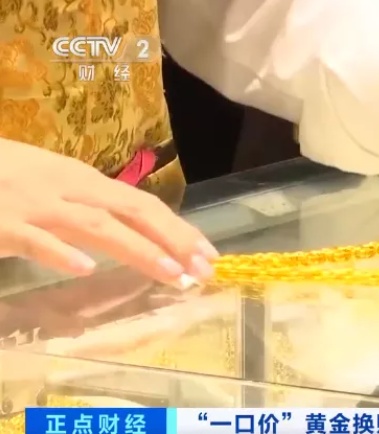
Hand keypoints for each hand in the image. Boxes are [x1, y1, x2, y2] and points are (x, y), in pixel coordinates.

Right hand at [0, 141, 216, 282]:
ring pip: (96, 226)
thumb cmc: (3, 175)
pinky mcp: (2, 224)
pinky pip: (34, 239)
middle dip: (174, 240)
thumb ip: (90, 205)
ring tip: (169, 273)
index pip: (144, 204)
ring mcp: (35, 204)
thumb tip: (135, 228)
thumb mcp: (53, 185)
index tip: (209, 255)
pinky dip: (59, 252)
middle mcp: (68, 188)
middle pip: (133, 211)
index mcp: (83, 180)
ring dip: (137, 250)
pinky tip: (84, 268)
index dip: (179, 229)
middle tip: (205, 270)